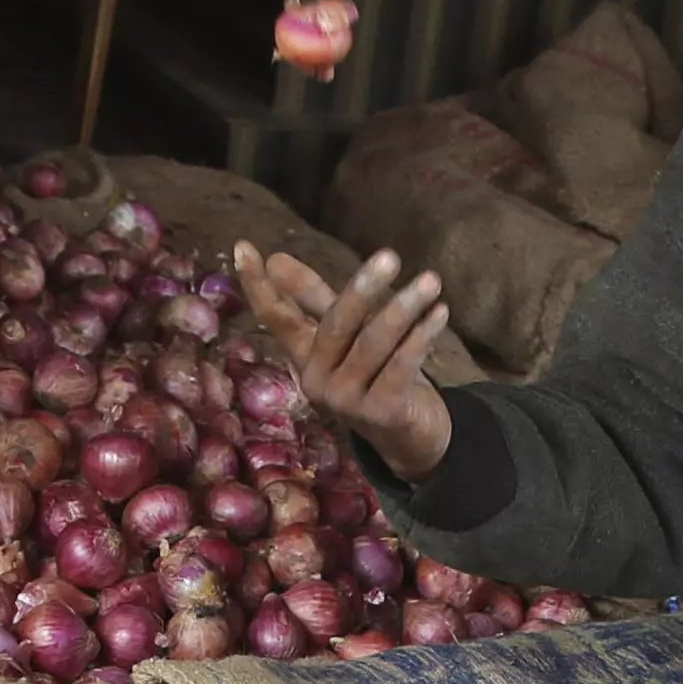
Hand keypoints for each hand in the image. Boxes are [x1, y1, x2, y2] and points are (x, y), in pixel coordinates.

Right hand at [231, 244, 455, 480]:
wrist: (409, 435)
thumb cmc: (374, 374)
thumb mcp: (346, 334)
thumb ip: (312, 297)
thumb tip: (275, 258)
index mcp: (304, 357)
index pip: (277, 317)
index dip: (259, 286)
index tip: (242, 247)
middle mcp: (317, 380)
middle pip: (336, 325)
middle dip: (363, 289)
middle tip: (390, 256)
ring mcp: (346, 401)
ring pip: (374, 344)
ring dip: (404, 309)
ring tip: (430, 280)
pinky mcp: (380, 413)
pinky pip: (401, 367)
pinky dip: (421, 337)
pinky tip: (439, 312)